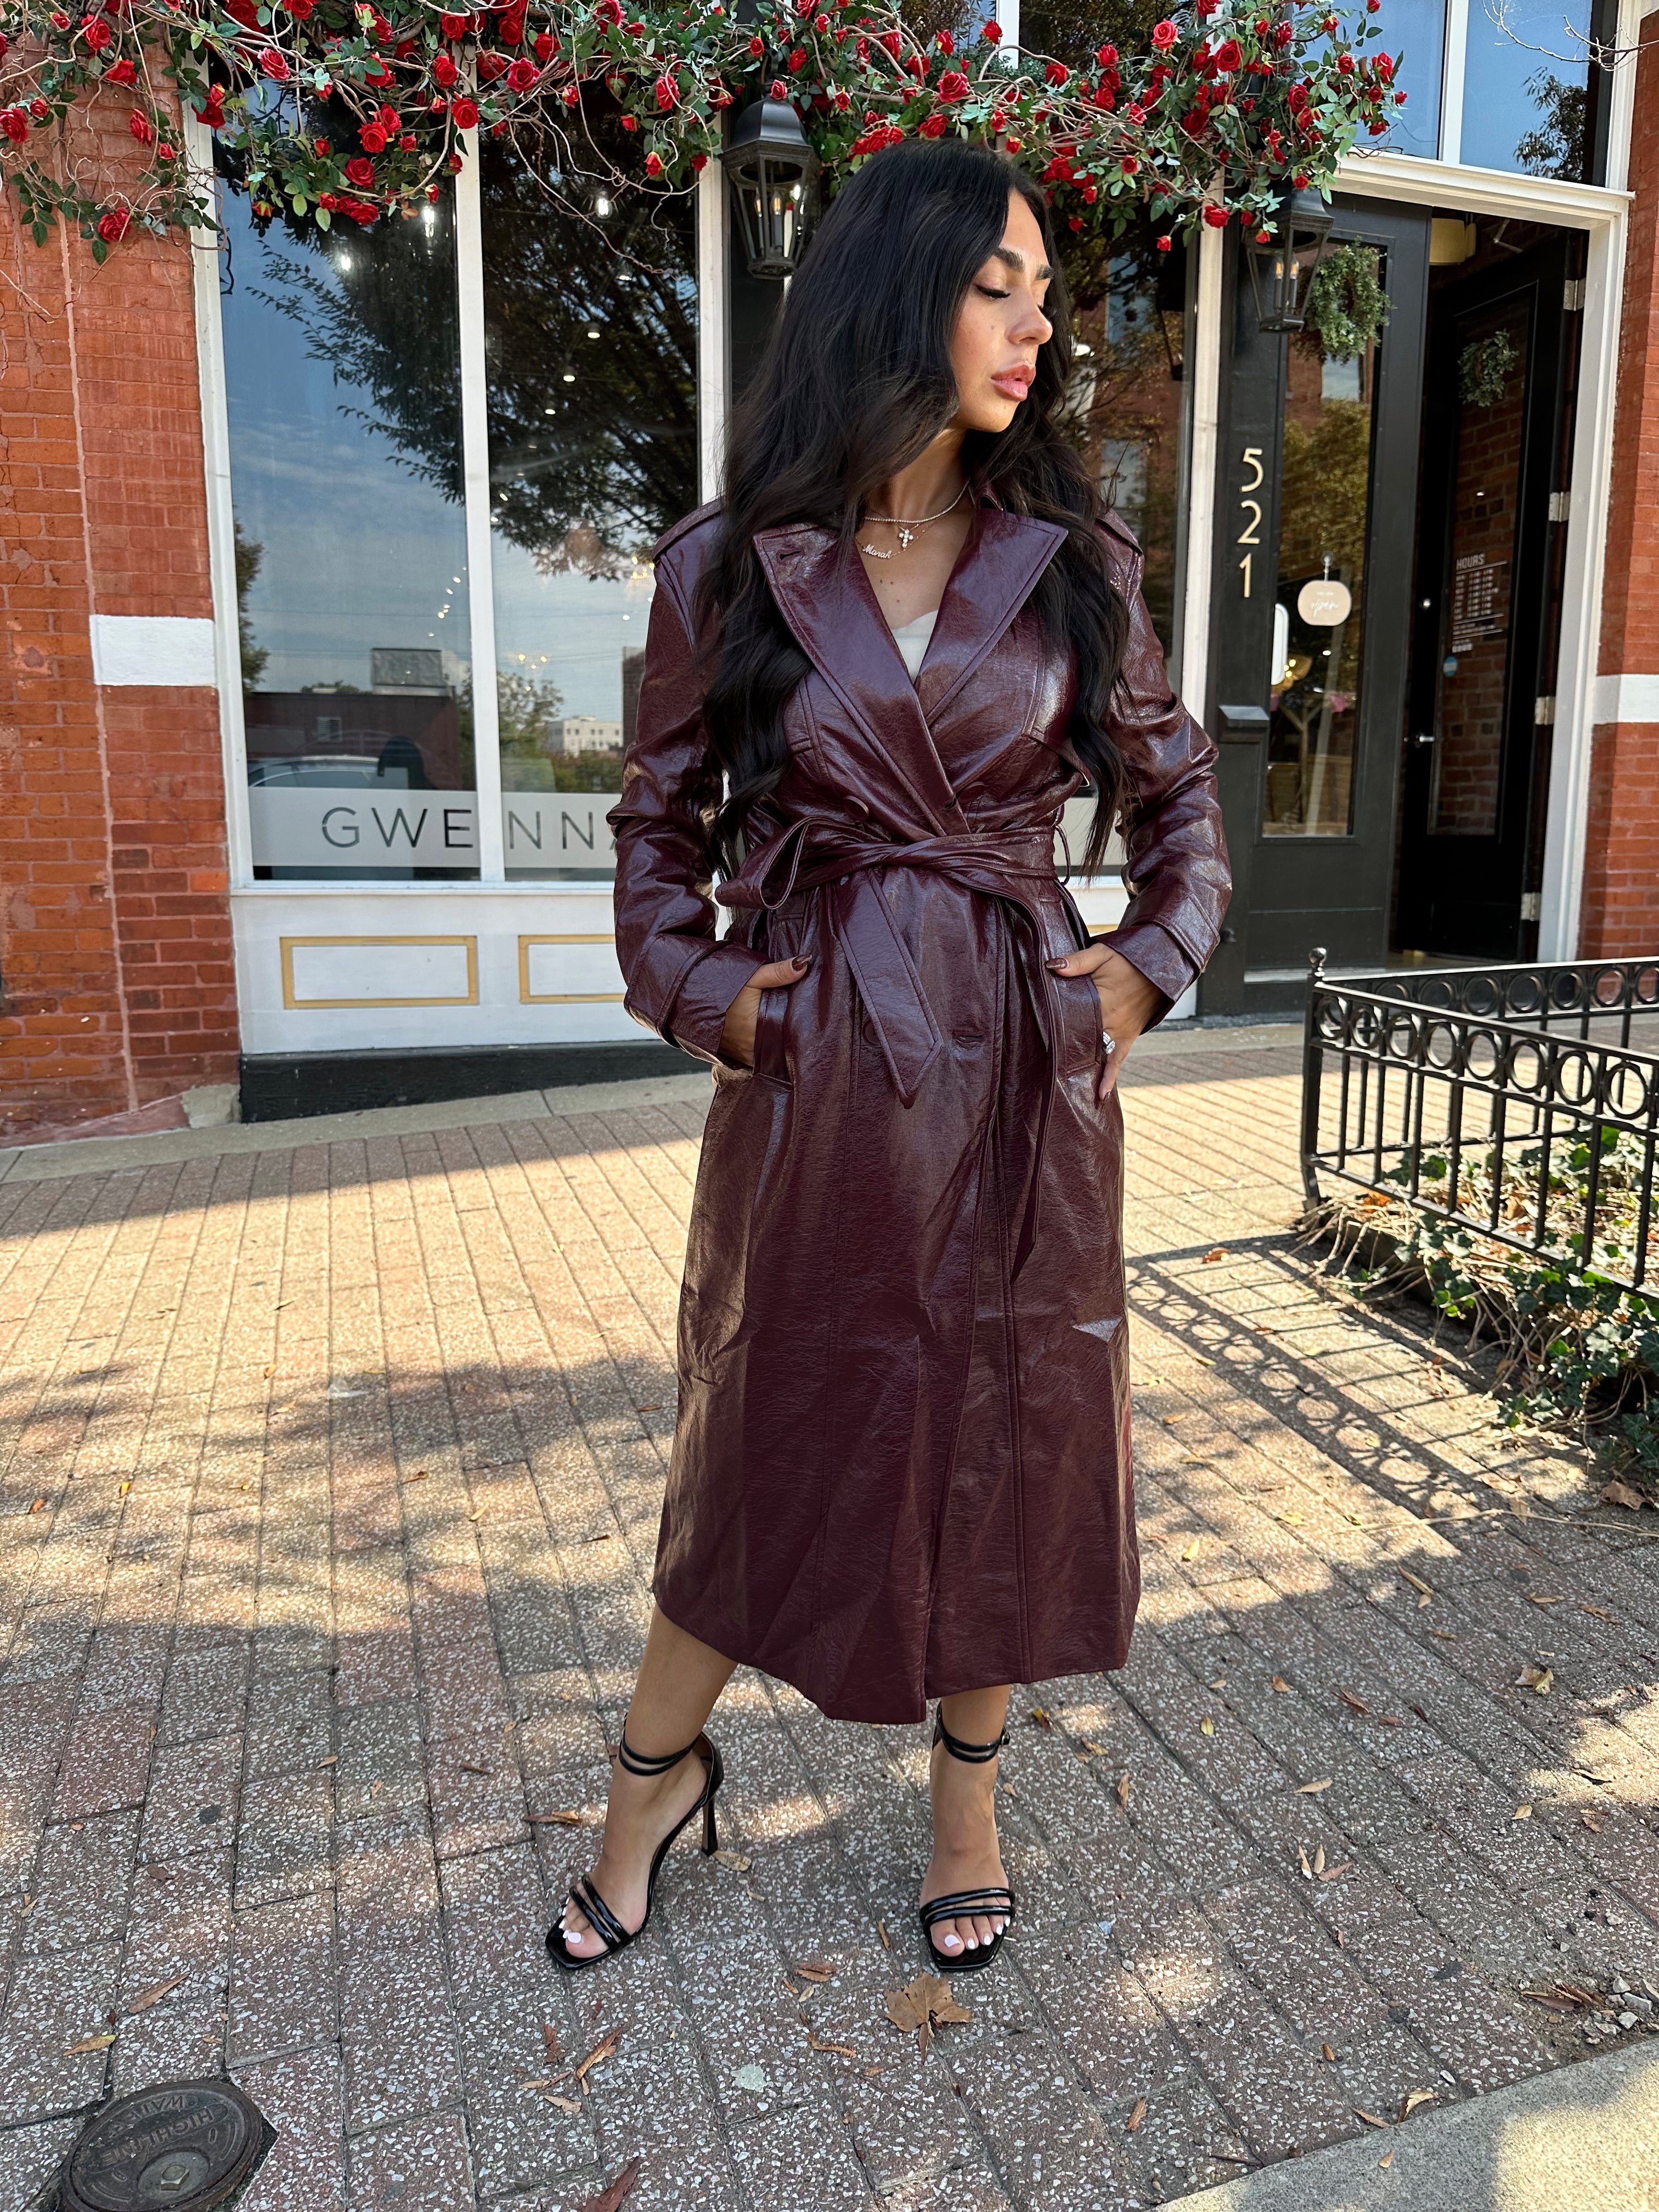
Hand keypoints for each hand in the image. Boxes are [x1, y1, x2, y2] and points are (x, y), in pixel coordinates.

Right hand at [718, 955, 812, 1068]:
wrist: (684, 994)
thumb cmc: (719, 985)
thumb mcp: (751, 976)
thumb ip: (779, 972)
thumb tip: (805, 963)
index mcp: (758, 1031)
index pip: (785, 1045)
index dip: (796, 1042)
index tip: (807, 1037)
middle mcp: (748, 1047)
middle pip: (775, 1053)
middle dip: (784, 1047)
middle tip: (798, 1037)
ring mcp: (736, 1053)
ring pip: (761, 1058)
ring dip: (770, 1052)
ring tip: (782, 1041)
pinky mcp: (726, 1053)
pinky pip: (747, 1059)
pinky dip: (755, 1053)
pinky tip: (762, 1044)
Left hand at [1045, 941, 1162, 1099]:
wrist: (1162, 965)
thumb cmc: (1130, 958)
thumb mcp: (1102, 954)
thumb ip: (1077, 962)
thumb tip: (1052, 967)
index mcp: (1102, 1001)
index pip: (1073, 1019)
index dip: (1055, 1029)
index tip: (1038, 1042)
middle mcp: (1112, 1021)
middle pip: (1082, 1039)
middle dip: (1063, 1050)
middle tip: (1043, 1068)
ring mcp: (1121, 1031)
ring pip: (1096, 1052)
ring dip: (1082, 1065)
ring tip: (1064, 1085)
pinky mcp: (1129, 1036)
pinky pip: (1118, 1060)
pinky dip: (1110, 1077)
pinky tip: (1101, 1094)